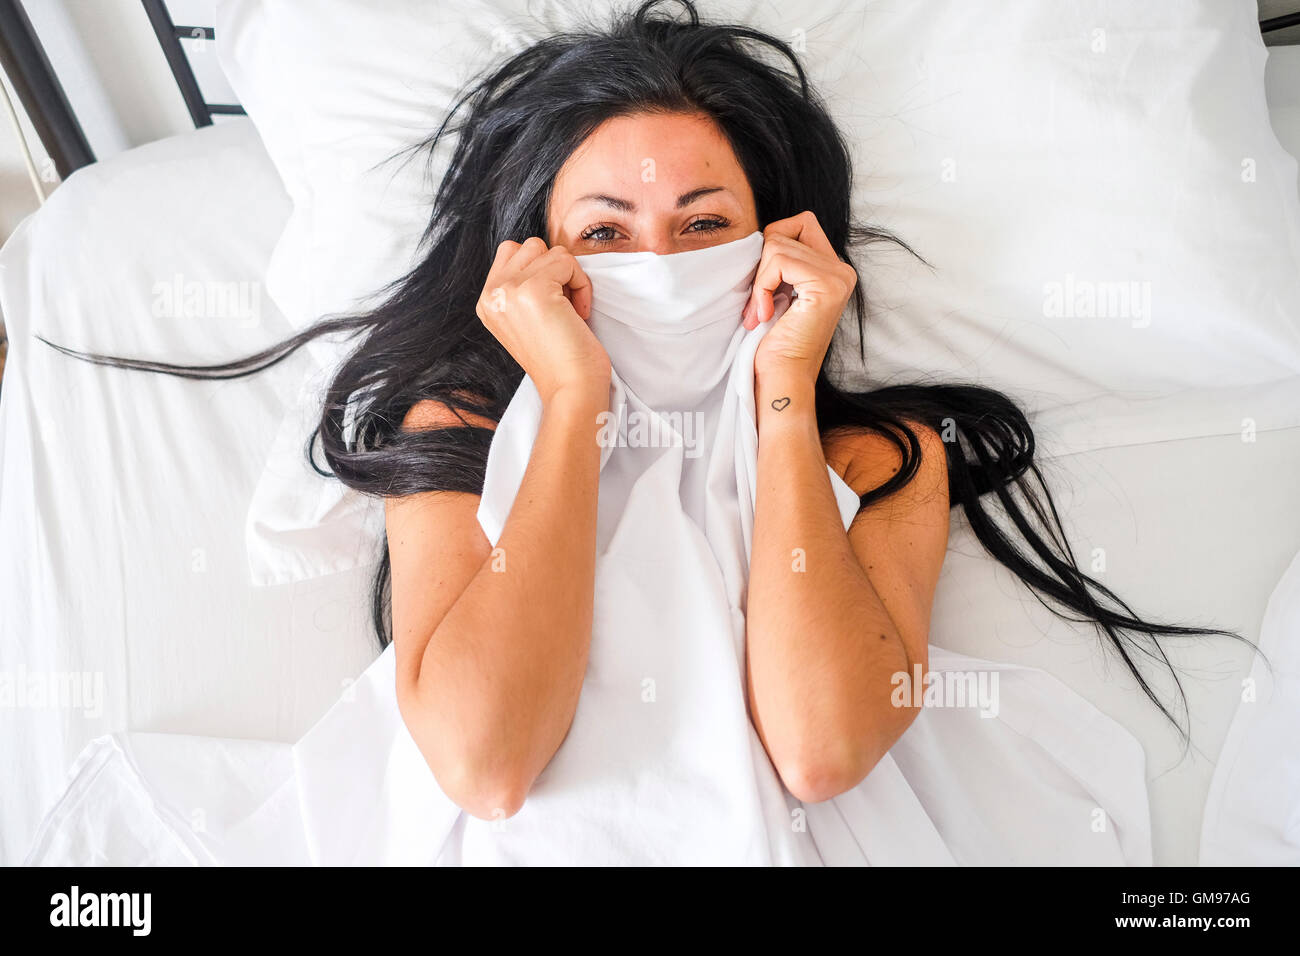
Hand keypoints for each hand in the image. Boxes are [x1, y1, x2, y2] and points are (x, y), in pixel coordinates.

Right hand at [476, 238, 611, 403]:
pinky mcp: (533, 290)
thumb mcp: (527, 319)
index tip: (553, 306)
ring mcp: (509, 291)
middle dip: (554, 268)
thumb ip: (523, 288)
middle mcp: (491, 294)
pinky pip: (566, 261)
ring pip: (547, 250)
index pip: (511, 253)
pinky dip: (582, 284)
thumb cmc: (560, 360)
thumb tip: (545, 256)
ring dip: (569, 275)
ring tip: (572, 309)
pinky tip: (579, 314)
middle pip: (529, 246)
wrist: (570, 391)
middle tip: (565, 305)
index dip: (542, 270)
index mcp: (487, 302)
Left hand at [743, 212, 857, 385]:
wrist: (781, 378)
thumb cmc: (774, 343)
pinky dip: (762, 286)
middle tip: (759, 300)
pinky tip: (764, 313)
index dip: (772, 248)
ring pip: (777, 245)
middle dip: (763, 263)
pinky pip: (777, 260)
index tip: (766, 288)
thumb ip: (781, 261)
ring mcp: (839, 276)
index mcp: (834, 270)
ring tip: (760, 312)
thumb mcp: (780, 291)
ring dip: (759, 281)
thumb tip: (762, 236)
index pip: (799, 224)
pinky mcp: (826, 285)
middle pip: (787, 230)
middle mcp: (843, 270)